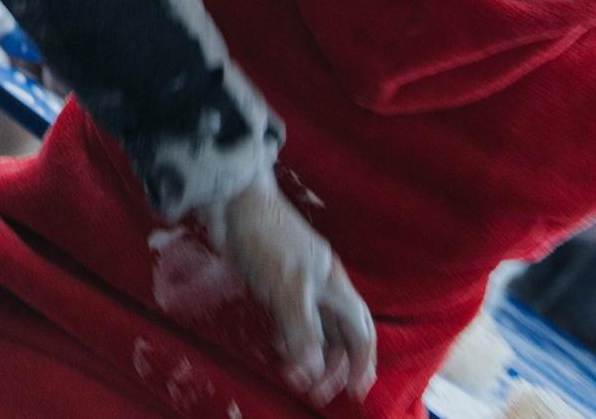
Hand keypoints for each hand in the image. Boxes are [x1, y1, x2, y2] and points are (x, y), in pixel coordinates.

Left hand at [210, 181, 375, 406]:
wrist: (234, 202)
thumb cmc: (267, 238)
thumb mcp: (287, 288)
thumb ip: (302, 330)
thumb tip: (313, 372)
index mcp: (335, 286)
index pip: (360, 332)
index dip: (361, 362)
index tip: (355, 392)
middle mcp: (322, 286)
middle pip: (340, 335)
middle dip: (334, 367)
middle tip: (319, 394)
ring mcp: (298, 283)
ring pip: (316, 328)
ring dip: (310, 356)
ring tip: (297, 379)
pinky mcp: (274, 281)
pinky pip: (292, 318)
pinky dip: (290, 338)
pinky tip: (279, 350)